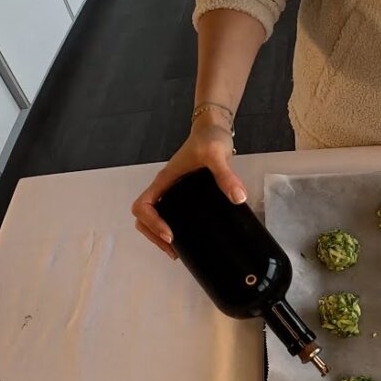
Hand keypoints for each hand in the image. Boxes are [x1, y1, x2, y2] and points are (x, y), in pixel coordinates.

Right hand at [131, 109, 244, 258]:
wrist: (214, 130)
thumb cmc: (210, 139)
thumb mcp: (217, 155)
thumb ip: (226, 175)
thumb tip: (238, 198)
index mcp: (165, 180)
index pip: (143, 205)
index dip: (152, 223)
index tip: (170, 234)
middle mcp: (164, 187)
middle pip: (142, 217)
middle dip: (153, 235)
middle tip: (173, 249)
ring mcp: (172, 192)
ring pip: (152, 217)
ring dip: (157, 235)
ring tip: (176, 250)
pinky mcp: (182, 195)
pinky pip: (167, 214)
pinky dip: (169, 229)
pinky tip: (186, 238)